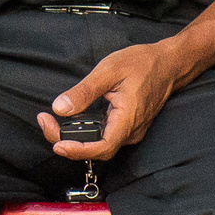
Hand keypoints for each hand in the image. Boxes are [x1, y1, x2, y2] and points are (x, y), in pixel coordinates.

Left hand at [39, 40, 185, 162]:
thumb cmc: (143, 63)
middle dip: (67, 142)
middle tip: (46, 123)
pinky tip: (72, 119)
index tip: (58, 144)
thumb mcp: (109, 70)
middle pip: (96, 150)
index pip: (101, 148)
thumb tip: (60, 108)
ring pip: (99, 144)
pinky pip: (104, 136)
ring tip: (52, 122)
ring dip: (75, 138)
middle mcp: (130, 131)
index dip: (77, 151)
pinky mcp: (127, 125)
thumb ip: (84, 92)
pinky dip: (85, 131)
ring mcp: (130, 130)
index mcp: (128, 120)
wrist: (169, 63)